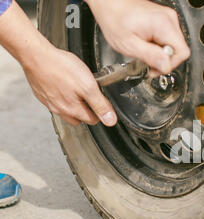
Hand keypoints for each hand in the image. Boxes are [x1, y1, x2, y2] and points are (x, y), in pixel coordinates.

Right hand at [0, 1, 116, 126]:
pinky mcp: (42, 93)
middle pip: (79, 118)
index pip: (93, 120)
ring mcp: (49, 102)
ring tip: (79, 92)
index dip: (101, 112)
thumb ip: (100, 105)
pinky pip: (55, 101)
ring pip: (66, 111)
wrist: (36, 55)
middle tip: (92, 98)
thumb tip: (110, 121)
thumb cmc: (61, 68)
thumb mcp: (88, 86)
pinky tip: (64, 86)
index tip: (104, 102)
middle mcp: (59, 109)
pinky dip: (62, 97)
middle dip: (88, 111)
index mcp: (73, 110)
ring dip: (75, 105)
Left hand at [86, 0, 190, 76]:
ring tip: (145, 51)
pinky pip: (169, 40)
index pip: (182, 52)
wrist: (109, 3)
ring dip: (161, 54)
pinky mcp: (165, 20)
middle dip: (164, 60)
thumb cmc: (114, 18)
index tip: (156, 67)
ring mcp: (168, 18)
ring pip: (174, 46)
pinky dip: (159, 46)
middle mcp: (169, 19)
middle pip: (179, 50)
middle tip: (148, 62)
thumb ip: (150, 56)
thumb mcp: (129, 44)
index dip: (170, 64)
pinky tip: (147, 44)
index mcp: (163, 24)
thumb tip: (165, 66)